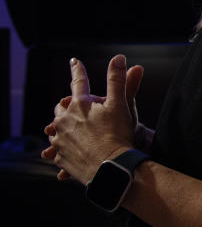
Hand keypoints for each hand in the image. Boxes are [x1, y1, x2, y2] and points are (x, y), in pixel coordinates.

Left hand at [41, 55, 138, 183]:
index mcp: (80, 105)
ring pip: (56, 129)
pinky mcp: (60, 157)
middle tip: (78, 108)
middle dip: (68, 105)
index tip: (74, 61)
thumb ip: (118, 80)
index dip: (78, 70)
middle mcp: (64, 120)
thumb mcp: (121, 105)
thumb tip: (119, 58)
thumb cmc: (118, 135)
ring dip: (64, 128)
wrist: (111, 168)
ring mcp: (60, 139)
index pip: (79, 82)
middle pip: (62, 107)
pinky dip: (64, 148)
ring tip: (77, 133)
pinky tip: (75, 151)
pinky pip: (58, 150)